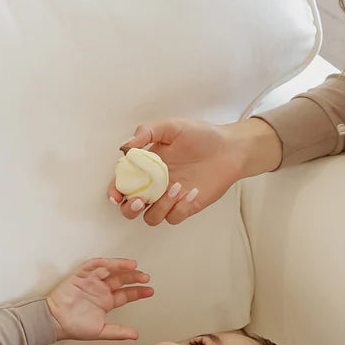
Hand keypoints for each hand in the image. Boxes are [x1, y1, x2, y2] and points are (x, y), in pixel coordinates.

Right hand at [45, 258, 153, 341]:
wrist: (54, 322)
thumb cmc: (73, 326)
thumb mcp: (101, 331)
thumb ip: (118, 332)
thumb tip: (135, 335)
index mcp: (106, 301)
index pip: (126, 294)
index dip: (138, 291)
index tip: (150, 290)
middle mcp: (100, 290)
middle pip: (121, 280)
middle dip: (134, 278)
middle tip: (145, 278)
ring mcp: (91, 282)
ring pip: (110, 270)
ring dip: (121, 267)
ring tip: (134, 267)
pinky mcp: (80, 276)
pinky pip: (92, 266)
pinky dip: (103, 263)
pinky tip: (114, 263)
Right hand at [107, 117, 281, 226]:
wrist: (230, 148)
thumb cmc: (200, 135)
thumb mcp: (171, 127)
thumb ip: (146, 133)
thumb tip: (125, 146)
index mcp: (145, 167)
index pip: (122, 184)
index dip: (115, 191)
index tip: (116, 194)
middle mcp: (154, 185)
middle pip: (131, 208)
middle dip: (130, 209)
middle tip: (141, 200)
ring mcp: (170, 198)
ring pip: (152, 217)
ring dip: (160, 207)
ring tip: (177, 187)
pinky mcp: (186, 206)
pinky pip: (174, 218)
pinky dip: (180, 208)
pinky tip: (191, 192)